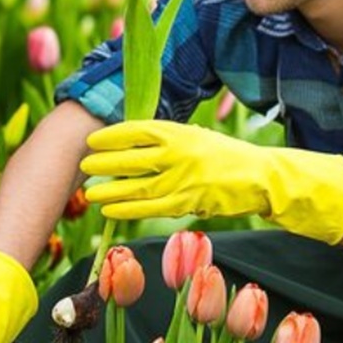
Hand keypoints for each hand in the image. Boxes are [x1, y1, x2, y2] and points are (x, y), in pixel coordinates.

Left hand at [81, 120, 342, 243]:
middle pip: (132, 159)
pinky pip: (150, 208)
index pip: (137, 131)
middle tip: (84, 164)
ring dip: (110, 190)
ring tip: (89, 192)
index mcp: (180, 132)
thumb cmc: (224, 155)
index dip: (112, 136)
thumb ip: (167, 139)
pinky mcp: (187, 203)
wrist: (258, 178)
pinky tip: (110, 210)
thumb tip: (131, 142)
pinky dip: (127, 209)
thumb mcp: (195, 136)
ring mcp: (182, 181)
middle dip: (104, 163)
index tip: (93, 139)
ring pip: (136, 187)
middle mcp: (179, 155)